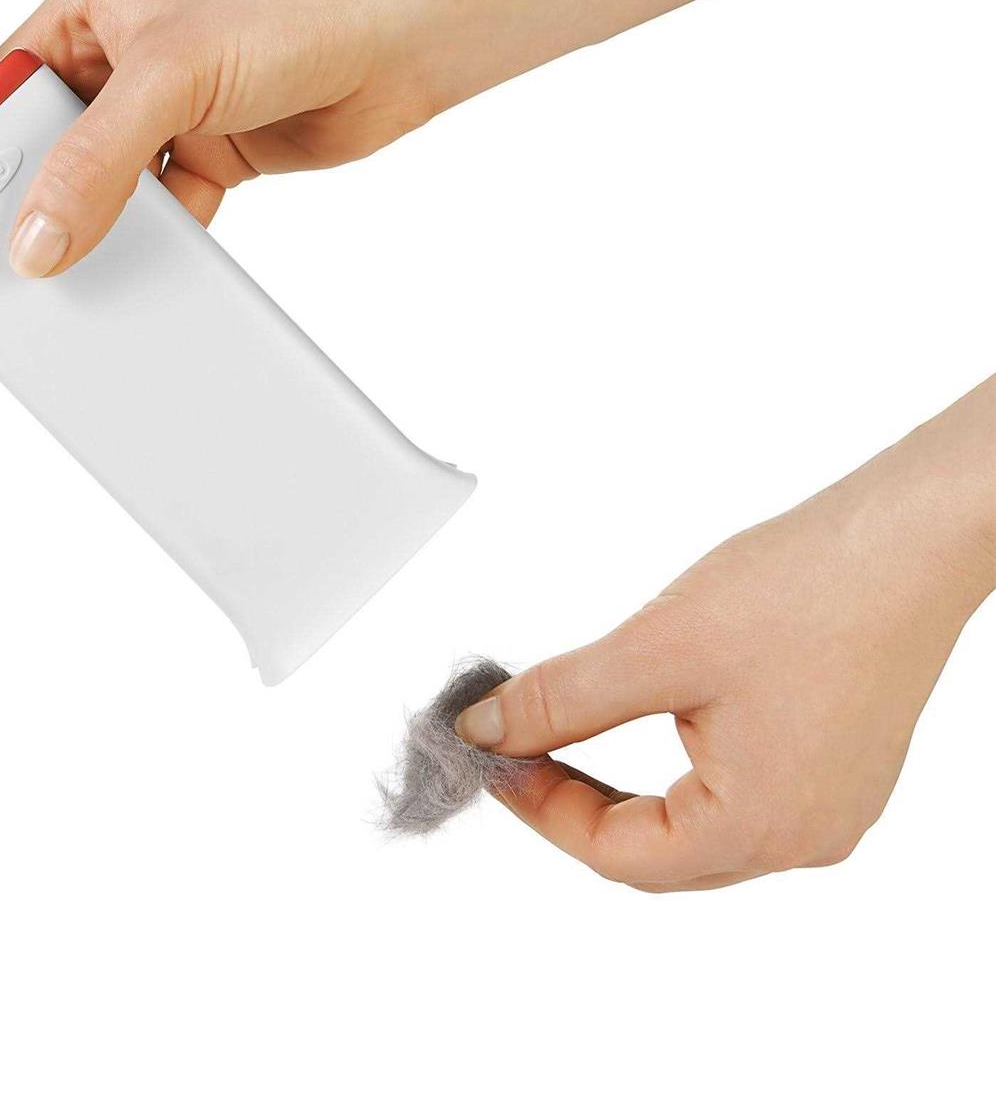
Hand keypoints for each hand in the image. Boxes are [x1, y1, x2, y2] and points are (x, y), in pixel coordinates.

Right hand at [0, 0, 449, 277]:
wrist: (407, 33)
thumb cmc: (296, 2)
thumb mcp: (171, 75)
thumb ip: (95, 160)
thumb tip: (37, 236)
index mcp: (89, 9)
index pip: (4, 87)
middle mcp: (123, 57)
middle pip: (52, 146)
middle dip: (43, 196)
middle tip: (21, 254)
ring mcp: (170, 109)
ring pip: (110, 186)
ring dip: (106, 223)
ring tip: (83, 262)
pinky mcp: (215, 152)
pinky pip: (166, 210)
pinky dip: (162, 238)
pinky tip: (156, 258)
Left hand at [456, 380, 995, 890]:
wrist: (907, 539)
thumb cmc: (806, 590)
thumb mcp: (655, 649)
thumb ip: (561, 699)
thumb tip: (488, 731)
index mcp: (761, 829)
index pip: (617, 855)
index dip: (540, 808)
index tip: (491, 755)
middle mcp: (804, 838)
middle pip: (657, 854)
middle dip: (574, 802)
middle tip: (516, 744)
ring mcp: (829, 807)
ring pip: (695, 829)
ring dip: (622, 790)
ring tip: (563, 730)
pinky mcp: (837, 768)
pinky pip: (737, 797)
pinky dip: (674, 771)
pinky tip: (643, 720)